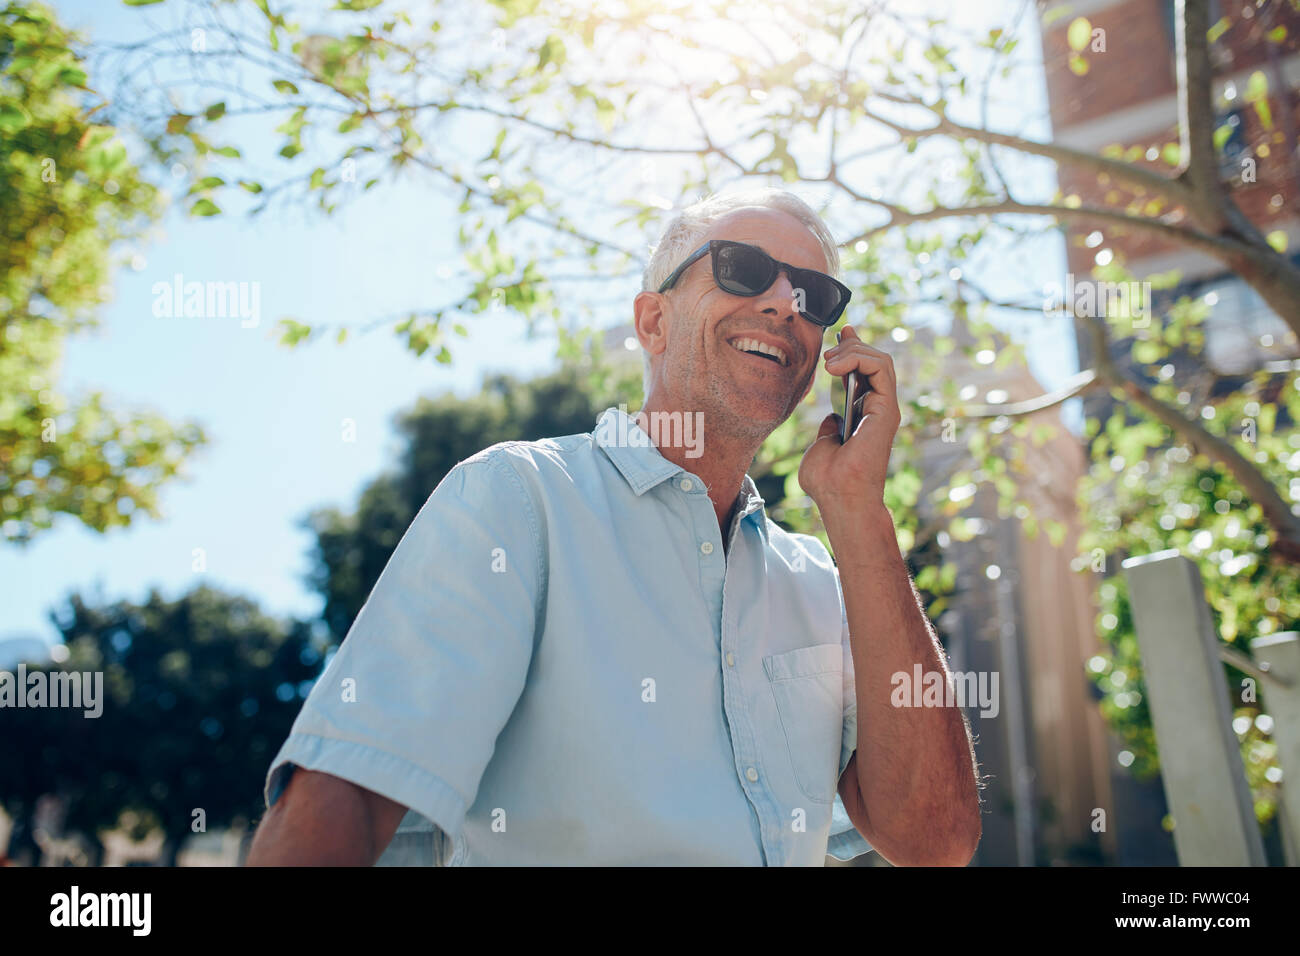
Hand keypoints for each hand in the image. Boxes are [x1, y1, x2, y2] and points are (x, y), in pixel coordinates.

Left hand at [798, 325, 900, 512]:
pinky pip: (881, 367)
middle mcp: (876, 408)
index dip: (852, 348)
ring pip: (880, 358)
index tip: (839, 332)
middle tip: (826, 356)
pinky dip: (859, 358)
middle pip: (872, 359)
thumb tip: (831, 417)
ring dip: (853, 350)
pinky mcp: (887, 408)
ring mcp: (884, 407)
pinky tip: (835, 368)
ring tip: (829, 363)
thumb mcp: (821, 446)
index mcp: (863, 414)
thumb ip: (828, 429)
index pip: (864, 371)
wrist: (839, 498)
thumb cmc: (828, 481)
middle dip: (849, 346)